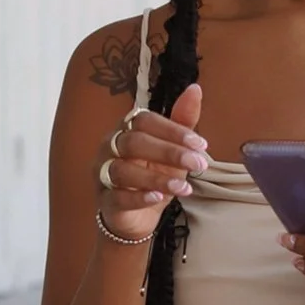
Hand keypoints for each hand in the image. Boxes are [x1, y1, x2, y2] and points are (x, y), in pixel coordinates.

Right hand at [97, 83, 208, 242]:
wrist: (137, 216)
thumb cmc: (153, 174)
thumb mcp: (172, 149)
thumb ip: (182, 121)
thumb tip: (196, 88)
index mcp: (127, 129)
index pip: (146, 120)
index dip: (173, 130)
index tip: (200, 144)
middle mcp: (110, 147)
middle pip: (134, 142)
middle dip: (169, 152)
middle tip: (198, 164)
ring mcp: (103, 174)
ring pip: (124, 170)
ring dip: (156, 178)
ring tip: (183, 187)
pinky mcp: (105, 200)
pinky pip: (117, 196)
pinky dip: (138, 197)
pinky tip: (157, 198)